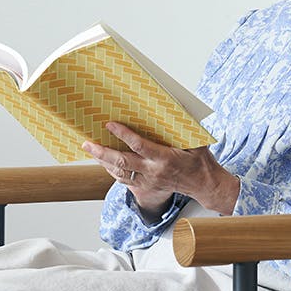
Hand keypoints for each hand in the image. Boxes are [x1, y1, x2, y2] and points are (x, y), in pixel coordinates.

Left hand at [82, 122, 239, 218]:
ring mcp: (148, 182)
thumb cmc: (200, 159)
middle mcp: (153, 171)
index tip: (110, 123)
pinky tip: (103, 161)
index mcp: (165, 158)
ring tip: (90, 149)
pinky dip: (111, 170)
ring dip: (102, 161)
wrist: (203, 184)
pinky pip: (123, 180)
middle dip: (102, 151)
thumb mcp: (196, 140)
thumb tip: (178, 102)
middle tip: (87, 142)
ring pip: (119, 172)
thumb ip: (185, 124)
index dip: (123, 134)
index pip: (139, 145)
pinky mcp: (146, 187)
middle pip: (122, 162)